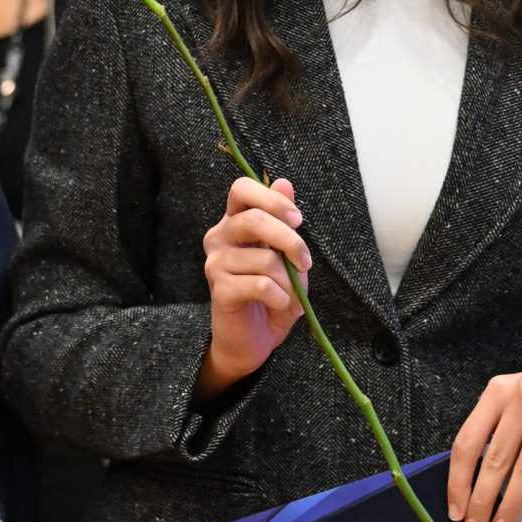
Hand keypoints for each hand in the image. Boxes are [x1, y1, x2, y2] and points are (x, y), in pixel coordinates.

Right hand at [195, 175, 311, 399]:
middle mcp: (219, 238)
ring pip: (265, 259)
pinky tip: (279, 304)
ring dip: (289, 280)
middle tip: (306, 262)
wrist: (253, 340)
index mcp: (234, 222)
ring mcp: (215, 264)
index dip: (271, 198)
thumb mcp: (285, 255)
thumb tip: (285, 181)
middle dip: (290, 240)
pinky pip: (261, 285)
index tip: (298, 219)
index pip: (242, 189)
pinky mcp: (219, 290)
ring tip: (291, 294)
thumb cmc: (271, 294)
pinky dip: (281, 297)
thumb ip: (283, 220)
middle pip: (254, 220)